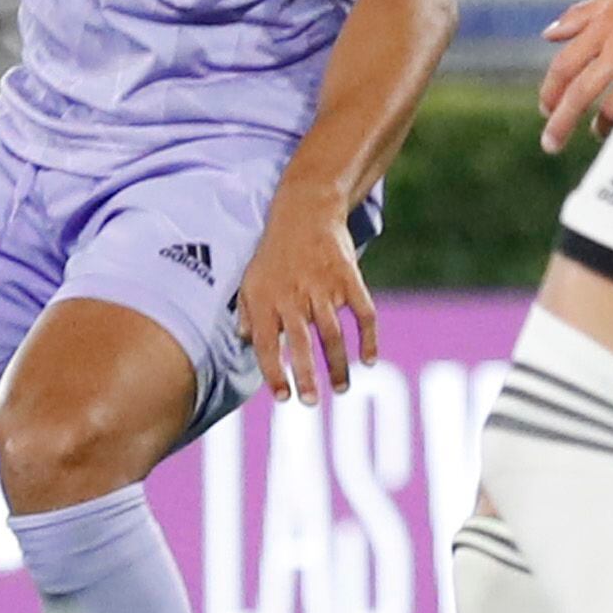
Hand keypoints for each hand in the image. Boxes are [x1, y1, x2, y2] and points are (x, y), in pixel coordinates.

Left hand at [235, 193, 380, 402]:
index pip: (266, 344)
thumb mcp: (250, 278)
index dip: (273, 373)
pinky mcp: (349, 278)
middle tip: (311, 403)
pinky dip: (368, 339)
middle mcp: (293, 296)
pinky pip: (363, 314)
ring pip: (332, 335)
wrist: (306, 209)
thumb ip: (245, 311)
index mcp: (266, 299)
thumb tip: (244, 341)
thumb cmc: (274, 250)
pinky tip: (368, 360)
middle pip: (300, 344)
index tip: (283, 397)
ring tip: (340, 389)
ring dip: (337, 365)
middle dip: (306, 377)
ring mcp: (323, 287)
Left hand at [538, 0, 612, 150]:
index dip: (551, 91)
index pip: (565, 65)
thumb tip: (549, 34)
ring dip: (603, 125)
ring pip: (612, 109)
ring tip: (599, 131)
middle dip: (561, 122)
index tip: (545, 109)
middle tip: (551, 143)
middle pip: (580, 92)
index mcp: (604, 25)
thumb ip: (582, 14)